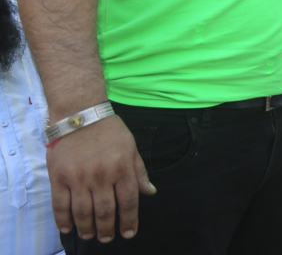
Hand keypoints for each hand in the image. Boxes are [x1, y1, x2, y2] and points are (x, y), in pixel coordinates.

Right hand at [47, 114, 155, 241]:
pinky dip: (63, 220)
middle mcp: (101, 176)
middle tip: (107, 238)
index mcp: (122, 168)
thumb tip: (150, 192)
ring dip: (87, 228)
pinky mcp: (59, 177)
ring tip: (90, 235)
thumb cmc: (109, 131)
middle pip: (105, 211)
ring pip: (82, 212)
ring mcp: (79, 177)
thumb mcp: (131, 148)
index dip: (129, 221)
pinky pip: (60, 205)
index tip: (128, 233)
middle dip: (107, 229)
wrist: (80, 114)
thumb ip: (139, 172)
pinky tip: (68, 228)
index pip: (128, 201)